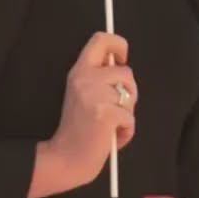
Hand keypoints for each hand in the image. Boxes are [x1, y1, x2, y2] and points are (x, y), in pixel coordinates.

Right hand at [43, 33, 137, 188]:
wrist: (66, 158)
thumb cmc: (80, 129)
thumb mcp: (84, 94)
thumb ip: (99, 78)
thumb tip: (121, 64)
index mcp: (79, 71)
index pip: (101, 39)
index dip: (118, 44)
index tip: (120, 60)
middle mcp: (85, 78)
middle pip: (126, 72)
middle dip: (129, 93)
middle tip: (115, 109)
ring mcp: (94, 95)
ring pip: (131, 95)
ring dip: (128, 113)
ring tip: (111, 125)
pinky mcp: (106, 113)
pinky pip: (131, 117)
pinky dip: (127, 131)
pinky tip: (112, 136)